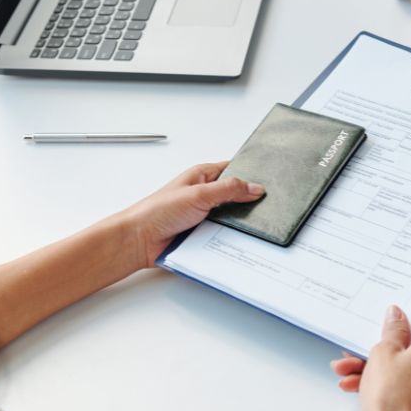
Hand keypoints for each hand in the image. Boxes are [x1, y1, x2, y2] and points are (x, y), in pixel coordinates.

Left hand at [120, 161, 263, 267]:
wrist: (140, 241)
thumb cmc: (158, 211)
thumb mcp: (199, 193)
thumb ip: (228, 189)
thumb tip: (255, 187)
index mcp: (202, 176)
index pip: (233, 170)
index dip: (250, 173)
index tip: (270, 178)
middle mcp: (204, 194)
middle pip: (236, 196)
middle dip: (248, 201)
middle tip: (268, 206)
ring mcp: (204, 216)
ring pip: (232, 218)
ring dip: (239, 223)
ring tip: (256, 225)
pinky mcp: (203, 235)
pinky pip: (223, 235)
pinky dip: (230, 238)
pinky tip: (241, 240)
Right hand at [331, 307, 410, 410]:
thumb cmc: (393, 396)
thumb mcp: (384, 351)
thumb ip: (393, 330)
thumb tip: (397, 317)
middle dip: (387, 343)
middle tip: (368, 342)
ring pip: (401, 365)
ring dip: (373, 364)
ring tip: (348, 367)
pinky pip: (397, 382)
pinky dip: (375, 380)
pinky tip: (352, 383)